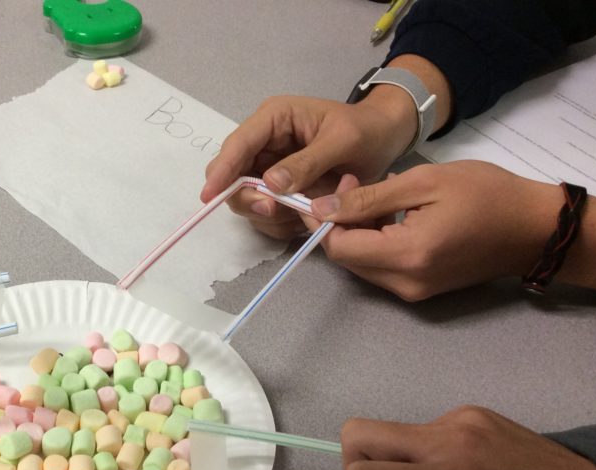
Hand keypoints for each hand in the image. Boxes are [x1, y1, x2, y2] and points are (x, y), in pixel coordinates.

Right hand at [201, 94, 414, 238]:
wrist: (385, 141)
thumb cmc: (367, 130)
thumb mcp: (343, 139)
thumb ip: (308, 161)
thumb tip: (270, 184)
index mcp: (273, 119)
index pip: (238, 145)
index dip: (222, 171)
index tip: (210, 196)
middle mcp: (263, 144)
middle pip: (233, 177)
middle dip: (247, 198)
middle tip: (273, 210)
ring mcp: (268, 169)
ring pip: (246, 200)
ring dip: (267, 215)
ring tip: (300, 214)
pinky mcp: (277, 192)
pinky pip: (265, 215)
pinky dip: (279, 224)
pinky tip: (303, 219)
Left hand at [306, 161, 562, 300]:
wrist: (534, 228)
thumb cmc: (486, 194)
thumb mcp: (424, 182)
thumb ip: (369, 199)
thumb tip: (322, 209)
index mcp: (406, 255)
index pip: (339, 247)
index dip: (325, 219)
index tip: (335, 188)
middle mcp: (404, 283)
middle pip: (346, 259)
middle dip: (339, 224)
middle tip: (354, 186)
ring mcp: (412, 292)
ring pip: (361, 265)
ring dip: (356, 233)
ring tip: (374, 195)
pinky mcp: (420, 291)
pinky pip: (381, 269)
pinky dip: (374, 243)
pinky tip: (389, 215)